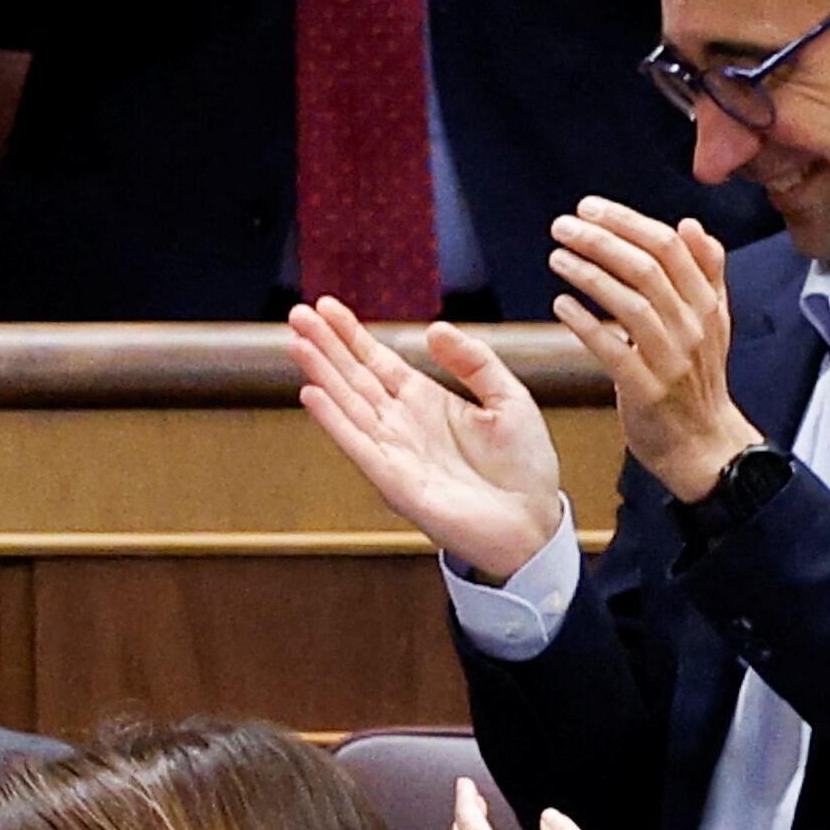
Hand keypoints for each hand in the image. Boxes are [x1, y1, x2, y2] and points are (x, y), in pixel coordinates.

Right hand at [290, 296, 568, 587]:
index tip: (325, 306)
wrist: (533, 524)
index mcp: (426, 401)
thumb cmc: (523, 468)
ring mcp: (394, 451)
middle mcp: (402, 423)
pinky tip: (312, 394)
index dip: (350, 333)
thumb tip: (433, 329)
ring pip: (348, 403)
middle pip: (353, 376)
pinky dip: (333, 421)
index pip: (377, 361)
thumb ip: (474, 361)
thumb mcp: (509, 398)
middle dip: (325, 344)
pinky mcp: (394, 481)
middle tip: (296, 313)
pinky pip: (358, 445)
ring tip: (296, 342)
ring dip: (321, 373)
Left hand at [547, 197, 757, 505]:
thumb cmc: (699, 380)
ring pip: (630, 303)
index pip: (669, 247)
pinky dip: (585, 323)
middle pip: (647, 269)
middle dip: (601, 240)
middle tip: (564, 225)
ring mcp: (671, 359)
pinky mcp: (647, 389)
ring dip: (589, 274)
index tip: (591, 208)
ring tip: (558, 256)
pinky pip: (612, 349)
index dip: (627, 222)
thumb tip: (691, 225)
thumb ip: (706, 271)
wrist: (705, 445)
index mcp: (707, 305)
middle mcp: (692, 327)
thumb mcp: (714, 321)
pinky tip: (561, 305)